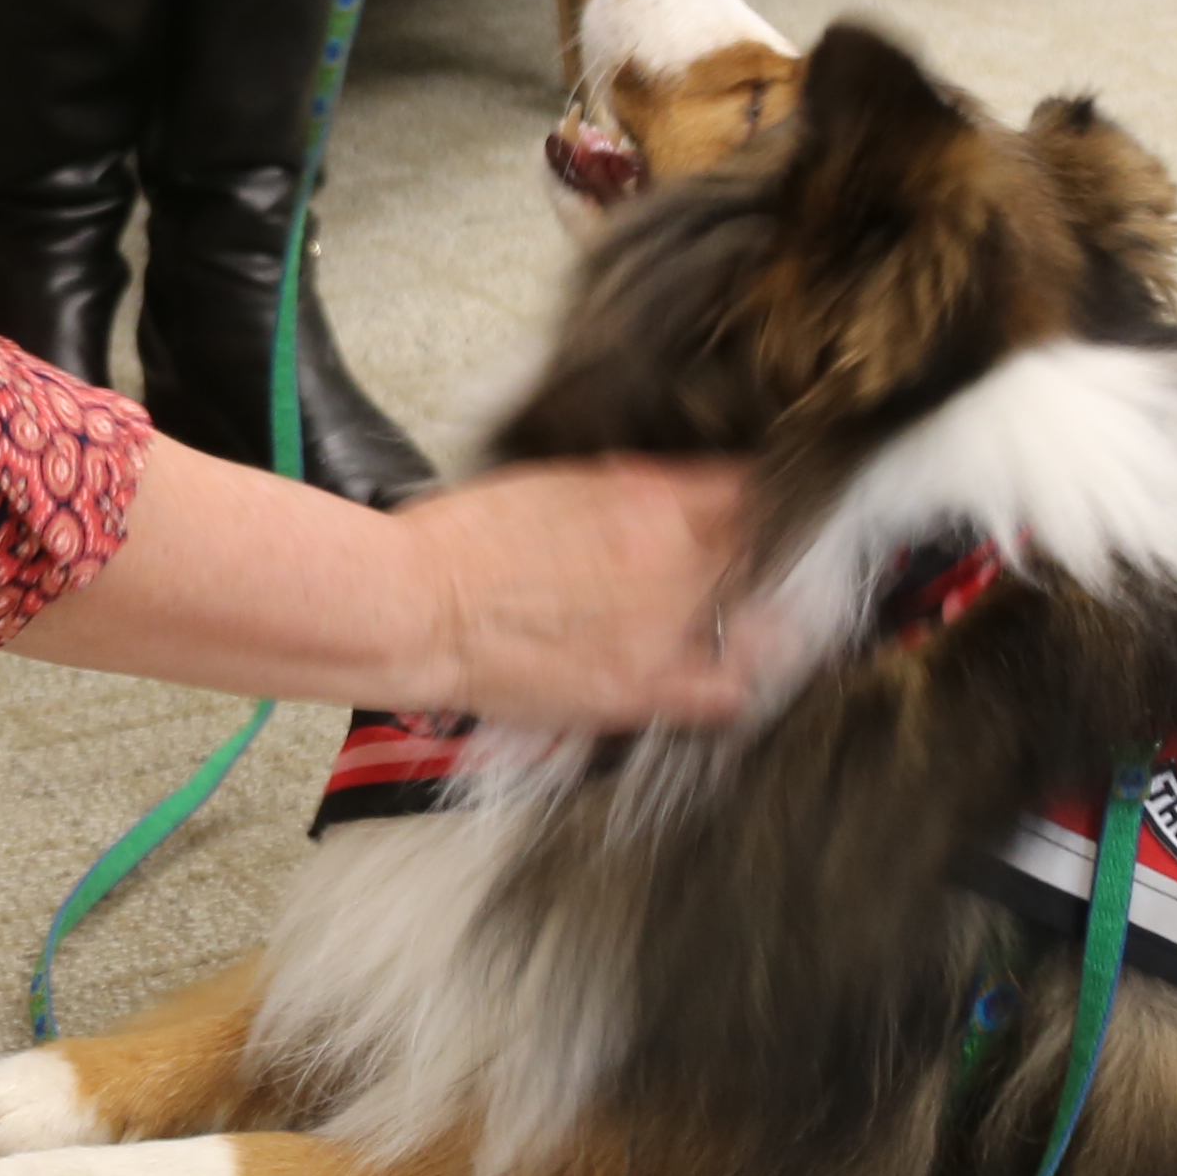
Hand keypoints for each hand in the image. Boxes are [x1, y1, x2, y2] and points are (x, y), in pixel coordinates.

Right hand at [384, 456, 764, 736]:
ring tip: (746, 608)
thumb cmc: (464, 541)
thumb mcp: (556, 480)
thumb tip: (680, 489)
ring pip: (761, 621)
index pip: (745, 490)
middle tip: (743, 550)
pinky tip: (738, 665)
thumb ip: (631, 488)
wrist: (415, 608)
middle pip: (759, 554)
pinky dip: (743, 679)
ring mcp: (663, 636)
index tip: (752, 499)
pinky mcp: (640, 693)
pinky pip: (727, 695)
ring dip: (760, 610)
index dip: (754, 493)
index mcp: (650, 504)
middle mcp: (672, 568)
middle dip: (756, 547)